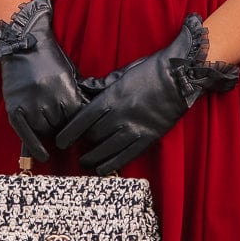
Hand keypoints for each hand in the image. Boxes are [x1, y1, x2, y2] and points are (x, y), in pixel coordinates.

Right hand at [0, 0, 87, 160]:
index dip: (80, 125)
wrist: (23, 44)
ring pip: (45, 131)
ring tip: (49, 118)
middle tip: (61, 118)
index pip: (78, 120)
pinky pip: (25, 134)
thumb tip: (94, 119)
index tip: (83, 128)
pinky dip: (34, 147)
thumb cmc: (51, 60)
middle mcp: (48, 101)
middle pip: (62, 128)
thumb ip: (80, 96)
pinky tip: (42, 157)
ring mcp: (30, 106)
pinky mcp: (14, 109)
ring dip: (48, 129)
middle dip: (64, 125)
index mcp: (66, 92)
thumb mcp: (72, 76)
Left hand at [56, 16, 239, 174]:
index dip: (68, 134)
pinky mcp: (148, 138)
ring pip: (106, 151)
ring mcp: (135, 129)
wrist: (180, 77)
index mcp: (111, 99)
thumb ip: (101, 86)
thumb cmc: (149, 71)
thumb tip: (83, 91)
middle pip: (93, 137)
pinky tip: (102, 169)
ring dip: (93, 159)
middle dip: (83, 143)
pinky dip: (111, 165)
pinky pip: (125, 157)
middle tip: (77, 147)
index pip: (81, 122)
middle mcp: (120, 116)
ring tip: (85, 163)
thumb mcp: (121, 74)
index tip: (60, 142)